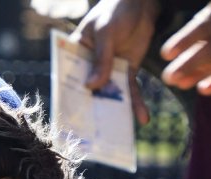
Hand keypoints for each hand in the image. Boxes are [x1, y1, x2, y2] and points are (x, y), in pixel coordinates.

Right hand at [70, 0, 161, 124]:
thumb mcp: (106, 33)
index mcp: (77, 53)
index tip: (68, 117)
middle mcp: (91, 65)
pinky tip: (143, 118)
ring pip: (111, 94)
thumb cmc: (116, 10)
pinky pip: (131, 90)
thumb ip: (102, 59)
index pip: (69, 76)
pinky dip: (136, 103)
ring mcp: (110, 69)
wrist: (141, 3)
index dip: (67, 95)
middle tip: (93, 133)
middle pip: (89, 90)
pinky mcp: (127, 71)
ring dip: (116, 112)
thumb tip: (91, 86)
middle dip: (92, 110)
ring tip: (119, 132)